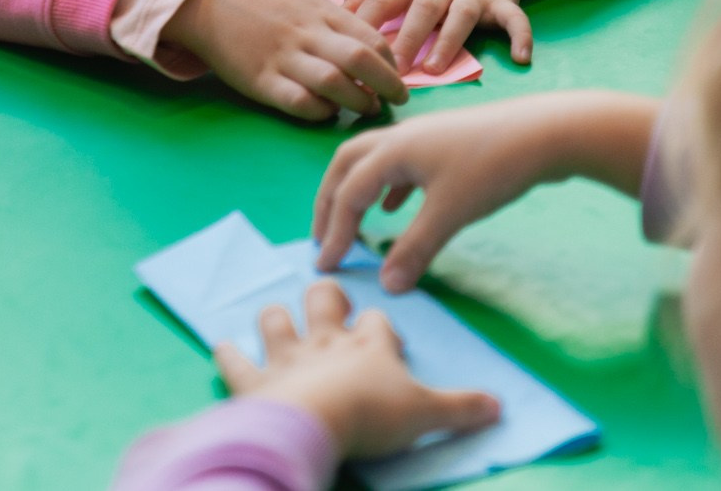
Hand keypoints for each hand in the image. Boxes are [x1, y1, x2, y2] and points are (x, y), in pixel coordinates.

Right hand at [166, 0, 407, 120]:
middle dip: (388, 84)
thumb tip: (371, 50)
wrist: (208, 2)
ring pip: (333, 83)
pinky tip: (329, 112)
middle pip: (360, 60)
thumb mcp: (306, 1)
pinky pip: (299, 102)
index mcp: (322, 12)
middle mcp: (307, 33)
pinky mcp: (261, 81)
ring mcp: (283, 58)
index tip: (397, 76)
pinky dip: (321, 111)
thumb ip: (336, 23)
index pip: (371, 38)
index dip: (391, 62)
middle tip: (398, 100)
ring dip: (358, 101)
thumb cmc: (264, 3)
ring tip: (368, 109)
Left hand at [215, 280, 498, 459]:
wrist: (316, 423)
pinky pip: (235, 362)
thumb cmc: (372, 413)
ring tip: (278, 318)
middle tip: (328, 299)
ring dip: (276, 319)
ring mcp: (286, 358)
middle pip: (324, 300)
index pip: (377, 320)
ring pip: (276, 320)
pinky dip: (227, 355)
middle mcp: (325, 340)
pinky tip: (220, 346)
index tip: (382, 334)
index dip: (379, 326)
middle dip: (325, 296)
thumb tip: (500, 406)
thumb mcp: (427, 413)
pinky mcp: (253, 381)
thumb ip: (462, 408)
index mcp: (368, 344)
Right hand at [313, 92, 657, 291]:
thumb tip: (386, 286)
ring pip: (374, 161)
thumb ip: (414, 249)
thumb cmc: (493, 168)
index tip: (325, 265)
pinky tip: (396, 207)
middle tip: (322, 236)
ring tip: (353, 223)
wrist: (547, 132)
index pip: (349, 193)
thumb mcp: (450, 213)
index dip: (333, 231)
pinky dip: (388, 187)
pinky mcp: (447, 143)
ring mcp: (425, 136)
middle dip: (330, 200)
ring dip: (357, 191)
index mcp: (392, 149)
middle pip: (348, 164)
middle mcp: (400, 136)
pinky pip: (401, 164)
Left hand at [344, 0, 568, 75]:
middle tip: (392, 69)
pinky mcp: (501, 0)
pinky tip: (521, 57)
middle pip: (422, 10)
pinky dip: (520, 36)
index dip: (365, 22)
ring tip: (436, 68)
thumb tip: (337, 12)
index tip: (350, 51)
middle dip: (407, 39)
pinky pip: (514, 18)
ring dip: (449, 41)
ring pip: (461, 16)